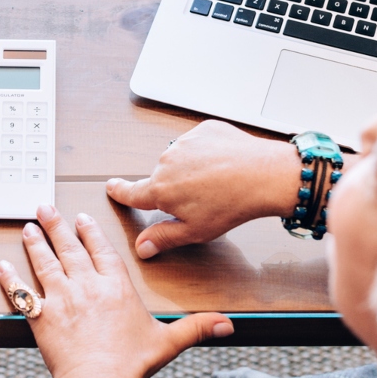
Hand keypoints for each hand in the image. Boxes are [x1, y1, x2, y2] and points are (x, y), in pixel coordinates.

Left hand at [0, 205, 233, 377]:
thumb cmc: (131, 365)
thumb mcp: (168, 342)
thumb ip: (196, 328)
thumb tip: (229, 325)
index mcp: (116, 287)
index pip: (101, 251)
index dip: (90, 233)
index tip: (81, 219)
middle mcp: (87, 286)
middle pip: (69, 248)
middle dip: (57, 226)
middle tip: (46, 208)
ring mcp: (61, 298)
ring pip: (44, 262)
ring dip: (34, 243)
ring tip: (27, 227)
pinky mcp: (41, 316)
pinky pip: (21, 292)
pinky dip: (10, 278)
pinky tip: (3, 266)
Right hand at [105, 121, 301, 258]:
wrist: (264, 175)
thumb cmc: (232, 204)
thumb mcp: (195, 231)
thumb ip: (163, 237)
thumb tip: (142, 248)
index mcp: (161, 189)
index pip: (131, 192)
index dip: (120, 191)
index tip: (112, 187)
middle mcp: (166, 162)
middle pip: (163, 178)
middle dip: (176, 187)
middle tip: (201, 199)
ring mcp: (184, 142)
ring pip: (181, 159)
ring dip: (193, 169)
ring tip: (217, 182)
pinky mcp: (203, 130)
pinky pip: (199, 143)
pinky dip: (207, 152)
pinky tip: (223, 164)